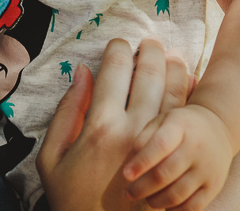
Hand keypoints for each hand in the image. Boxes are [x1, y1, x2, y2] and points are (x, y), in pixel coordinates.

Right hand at [37, 39, 190, 210]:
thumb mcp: (51, 159)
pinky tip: (185, 82)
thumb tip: (80, 72)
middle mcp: (133, 129)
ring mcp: (158, 143)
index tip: (117, 44)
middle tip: (147, 43)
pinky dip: (187, 93)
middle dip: (149, 51)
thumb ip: (66, 112)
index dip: (117, 49)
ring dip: (173, 66)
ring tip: (169, 56)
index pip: (115, 69)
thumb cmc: (72, 199)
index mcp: (100, 125)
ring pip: (173, 90)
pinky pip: (185, 114)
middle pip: (149, 73)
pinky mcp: (173, 156)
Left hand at [121, 104, 232, 210]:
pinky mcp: (214, 185)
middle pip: (165, 174)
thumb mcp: (162, 121)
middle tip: (129, 193)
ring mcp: (208, 168)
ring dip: (155, 201)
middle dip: (141, 188)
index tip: (126, 175)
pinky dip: (175, 210)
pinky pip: (193, 207)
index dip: (141, 163)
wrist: (218, 126)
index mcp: (180, 127)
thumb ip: (144, 138)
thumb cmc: (181, 126)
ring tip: (147, 198)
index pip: (159, 146)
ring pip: (177, 194)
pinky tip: (166, 204)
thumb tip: (131, 165)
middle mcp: (197, 148)